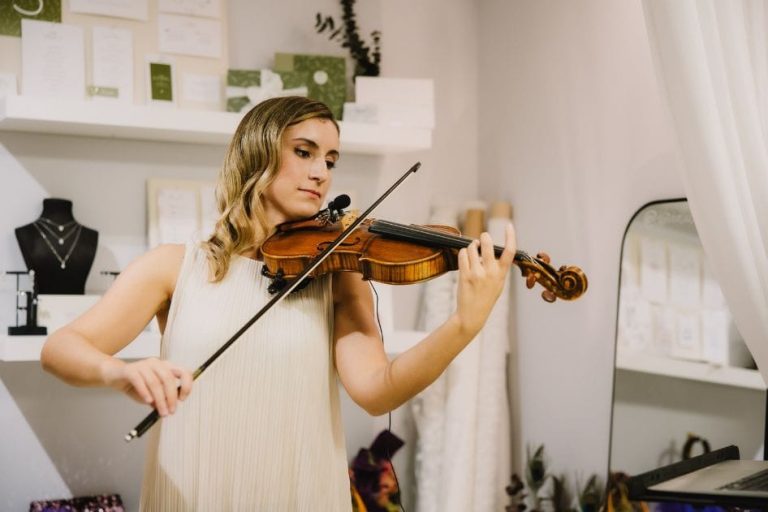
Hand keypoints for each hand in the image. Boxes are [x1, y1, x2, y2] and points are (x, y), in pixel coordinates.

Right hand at [101, 357, 192, 416]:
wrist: (114, 376)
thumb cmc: (135, 384)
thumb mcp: (151, 394)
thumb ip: (160, 399)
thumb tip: (168, 408)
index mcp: (166, 367)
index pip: (184, 372)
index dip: (187, 385)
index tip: (182, 399)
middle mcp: (157, 363)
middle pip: (169, 379)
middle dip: (171, 397)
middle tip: (170, 411)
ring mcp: (143, 365)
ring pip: (155, 382)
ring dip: (160, 399)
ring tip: (161, 412)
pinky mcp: (130, 370)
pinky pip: (140, 381)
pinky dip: (145, 392)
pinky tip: (148, 401)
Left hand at [454, 222, 515, 336]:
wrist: (473, 314)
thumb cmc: (486, 297)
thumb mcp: (499, 283)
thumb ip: (497, 267)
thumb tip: (489, 247)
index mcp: (502, 274)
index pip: (510, 251)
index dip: (510, 236)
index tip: (509, 225)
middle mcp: (490, 272)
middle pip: (488, 243)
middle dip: (484, 237)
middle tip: (482, 237)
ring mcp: (477, 273)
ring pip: (472, 247)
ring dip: (472, 246)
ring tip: (473, 251)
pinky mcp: (464, 275)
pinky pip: (463, 255)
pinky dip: (463, 253)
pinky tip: (465, 258)